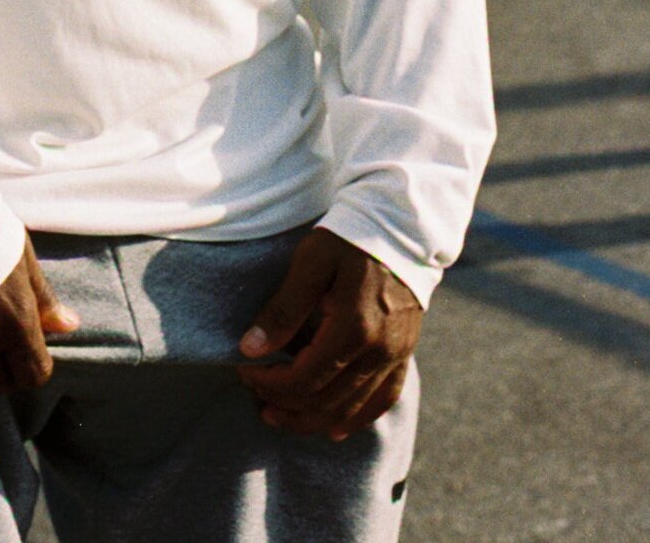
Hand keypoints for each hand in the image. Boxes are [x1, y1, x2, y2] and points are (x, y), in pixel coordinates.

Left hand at [236, 228, 421, 440]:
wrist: (401, 222)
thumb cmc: (350, 234)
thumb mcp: (311, 262)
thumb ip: (283, 309)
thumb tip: (250, 349)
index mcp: (353, 327)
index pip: (304, 379)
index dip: (269, 383)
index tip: (245, 370)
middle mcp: (379, 350)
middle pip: (325, 402)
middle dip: (284, 404)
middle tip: (255, 396)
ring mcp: (396, 354)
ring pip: (352, 410)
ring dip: (313, 420)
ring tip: (280, 415)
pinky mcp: (405, 351)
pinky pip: (384, 399)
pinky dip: (358, 419)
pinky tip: (335, 428)